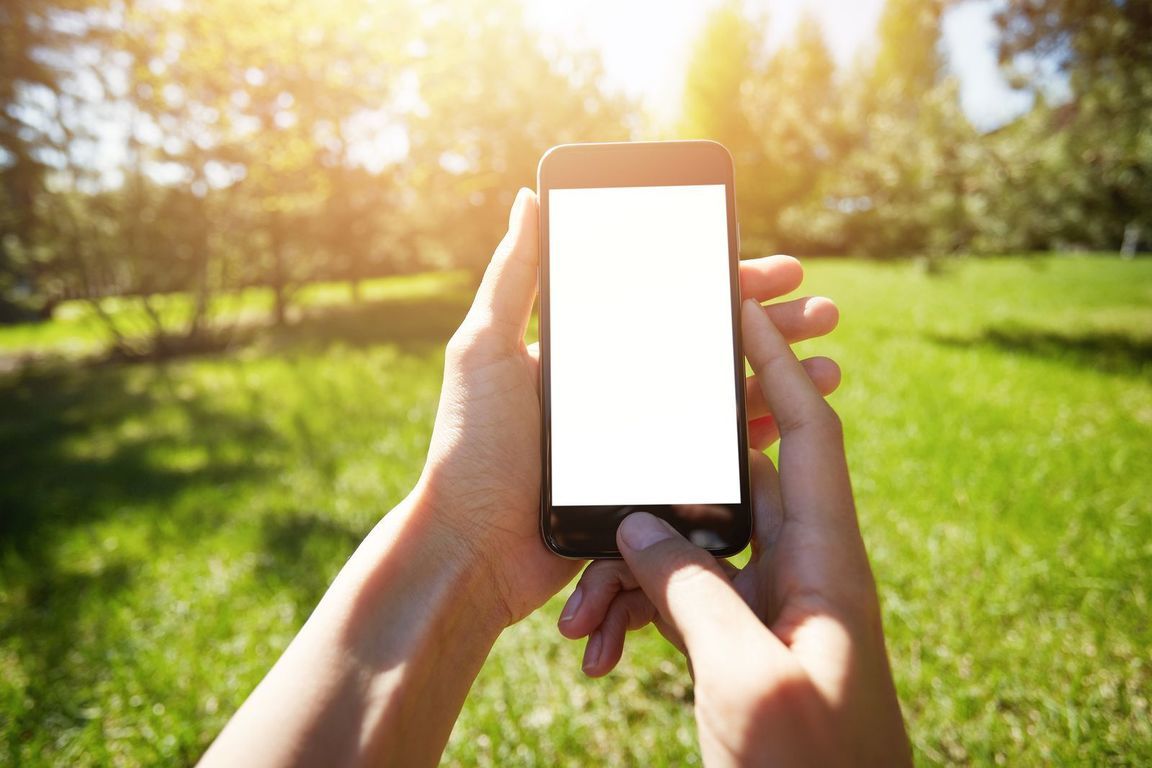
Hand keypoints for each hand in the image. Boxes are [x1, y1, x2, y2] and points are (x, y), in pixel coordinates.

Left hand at [416, 188, 841, 626]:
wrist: (472, 551)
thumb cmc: (470, 450)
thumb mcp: (483, 351)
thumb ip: (513, 279)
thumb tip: (530, 198)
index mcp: (589, 351)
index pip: (671, 303)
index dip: (729, 284)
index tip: (782, 270)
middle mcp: (620, 388)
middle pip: (710, 345)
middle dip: (773, 327)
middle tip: (825, 313)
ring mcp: (638, 438)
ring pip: (724, 397)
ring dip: (780, 378)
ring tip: (830, 366)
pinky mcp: (649, 486)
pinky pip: (714, 455)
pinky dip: (757, 433)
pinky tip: (795, 420)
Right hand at [557, 300, 910, 765]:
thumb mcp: (747, 678)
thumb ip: (692, 591)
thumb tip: (637, 526)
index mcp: (826, 563)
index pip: (808, 435)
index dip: (779, 366)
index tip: (743, 309)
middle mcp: (801, 571)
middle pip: (730, 490)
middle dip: (659, 489)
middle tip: (606, 490)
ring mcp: (771, 606)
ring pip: (691, 550)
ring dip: (633, 573)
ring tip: (581, 624)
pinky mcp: (743, 639)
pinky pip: (685, 599)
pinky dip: (640, 612)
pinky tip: (600, 645)